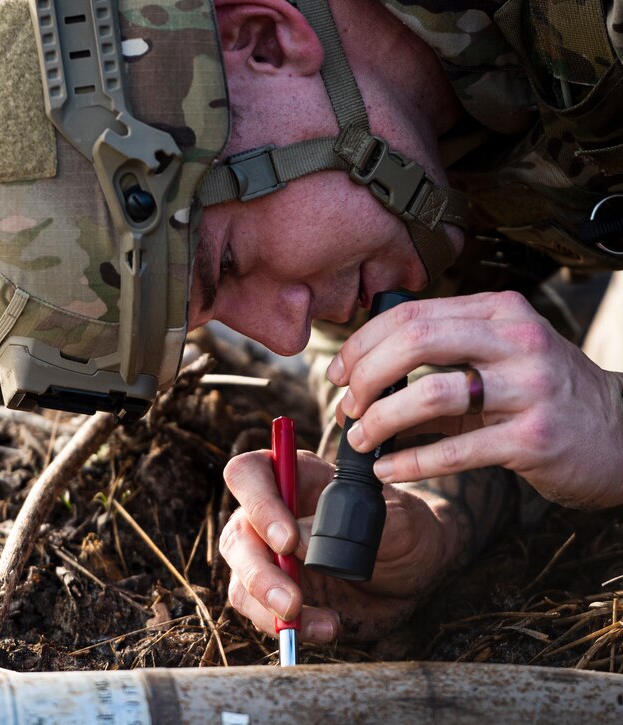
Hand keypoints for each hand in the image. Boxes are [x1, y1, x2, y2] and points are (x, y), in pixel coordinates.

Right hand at [220, 450, 459, 642]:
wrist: (412, 575)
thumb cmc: (405, 532)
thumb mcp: (400, 521)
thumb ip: (356, 523)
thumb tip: (301, 536)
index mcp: (295, 476)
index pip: (249, 474)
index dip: (258, 503)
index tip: (287, 541)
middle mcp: (269, 512)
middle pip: (237, 534)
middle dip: (258, 571)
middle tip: (292, 601)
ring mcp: (266, 554)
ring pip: (239, 577)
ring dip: (266, 605)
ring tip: (314, 621)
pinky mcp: (271, 592)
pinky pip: (258, 611)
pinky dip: (284, 627)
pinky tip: (326, 627)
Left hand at [328, 291, 622, 508]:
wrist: (619, 432)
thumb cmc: (541, 393)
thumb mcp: (498, 355)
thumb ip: (440, 353)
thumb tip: (360, 375)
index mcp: (499, 312)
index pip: (411, 314)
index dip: (362, 344)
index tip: (338, 373)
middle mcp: (517, 341)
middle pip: (415, 342)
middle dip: (366, 376)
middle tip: (347, 405)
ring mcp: (529, 389)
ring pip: (431, 394)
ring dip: (382, 419)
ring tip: (360, 439)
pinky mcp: (534, 438)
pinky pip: (457, 449)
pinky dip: (411, 460)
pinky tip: (387, 468)